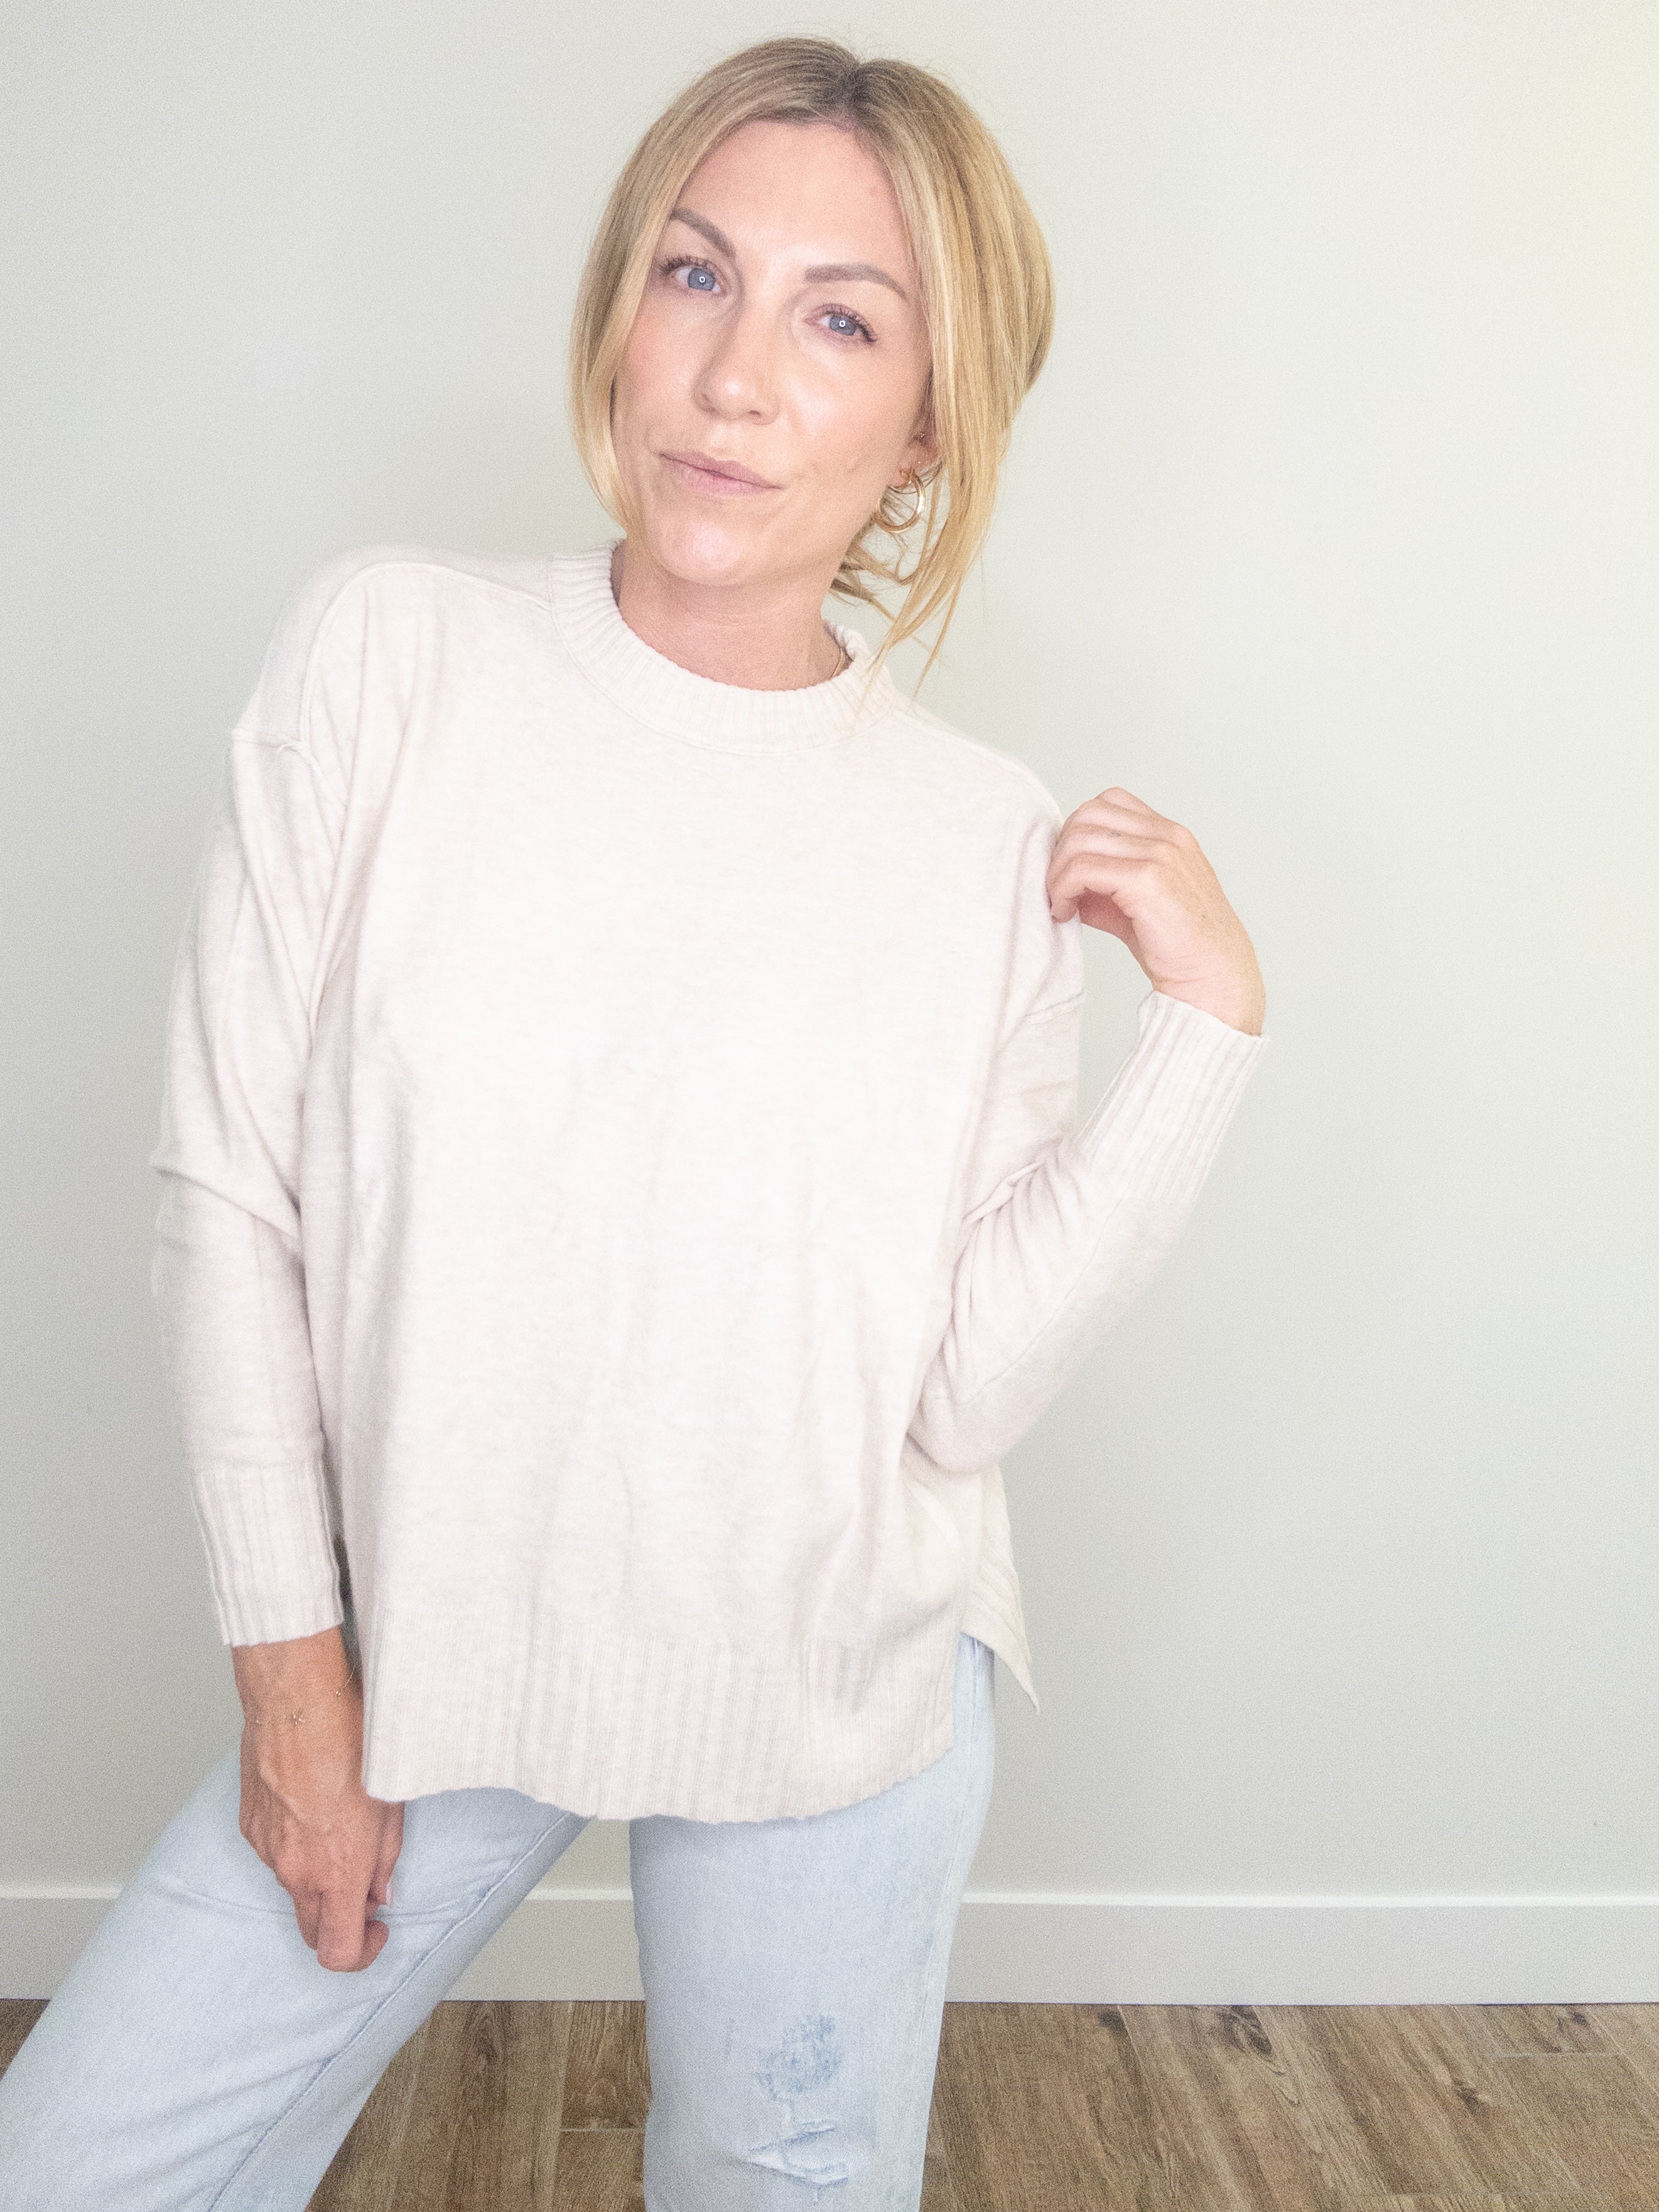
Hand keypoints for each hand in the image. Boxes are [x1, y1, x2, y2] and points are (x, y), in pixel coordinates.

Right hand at [234, 1632, 404, 1971]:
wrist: (299, 1698)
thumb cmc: (352, 1739)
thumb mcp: (392, 1802)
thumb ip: (385, 1858)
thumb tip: (379, 1891)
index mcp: (336, 1870)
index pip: (338, 1952)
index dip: (363, 1953)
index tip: (378, 1928)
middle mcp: (294, 1869)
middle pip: (310, 1930)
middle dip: (338, 1921)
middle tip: (363, 1888)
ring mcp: (266, 1849)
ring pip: (292, 1885)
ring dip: (316, 1875)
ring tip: (339, 1824)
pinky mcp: (249, 1824)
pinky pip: (273, 1852)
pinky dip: (294, 1843)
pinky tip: (311, 1803)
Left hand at [1047, 786, 1265, 1035]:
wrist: (1213, 976)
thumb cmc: (1179, 946)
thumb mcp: (1140, 902)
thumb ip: (1107, 883)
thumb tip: (1063, 880)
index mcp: (1170, 834)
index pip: (1110, 801)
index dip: (1079, 830)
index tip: (1070, 868)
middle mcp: (1167, 836)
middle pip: (1089, 813)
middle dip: (1062, 849)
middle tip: (1057, 886)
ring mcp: (1160, 853)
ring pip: (1080, 838)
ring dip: (1057, 872)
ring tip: (1060, 903)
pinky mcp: (1148, 879)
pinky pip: (1082, 868)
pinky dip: (1062, 889)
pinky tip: (1066, 912)